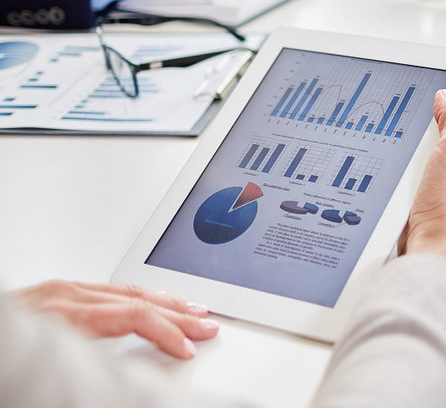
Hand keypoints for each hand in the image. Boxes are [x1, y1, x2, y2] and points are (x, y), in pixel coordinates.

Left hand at [11, 281, 217, 359]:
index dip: (169, 333)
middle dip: (179, 314)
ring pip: (125, 290)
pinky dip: (138, 297)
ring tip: (192, 309)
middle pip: (137, 300)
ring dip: (164, 301)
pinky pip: (107, 289)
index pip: (136, 316)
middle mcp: (64, 295)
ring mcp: (57, 290)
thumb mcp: (47, 364)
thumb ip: (91, 364)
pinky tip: (149, 301)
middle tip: (209, 326)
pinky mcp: (50, 293)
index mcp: (66, 313)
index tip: (189, 349)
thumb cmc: (1, 357)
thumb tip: (129, 372)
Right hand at [397, 90, 445, 264]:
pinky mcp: (414, 197)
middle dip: (411, 131)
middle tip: (400, 130)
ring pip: (408, 154)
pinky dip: (391, 173)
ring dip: (398, 154)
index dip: (436, 104)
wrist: (430, 244)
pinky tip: (386, 174)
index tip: (415, 93)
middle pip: (425, 134)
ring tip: (393, 157)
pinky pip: (398, 174)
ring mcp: (433, 182)